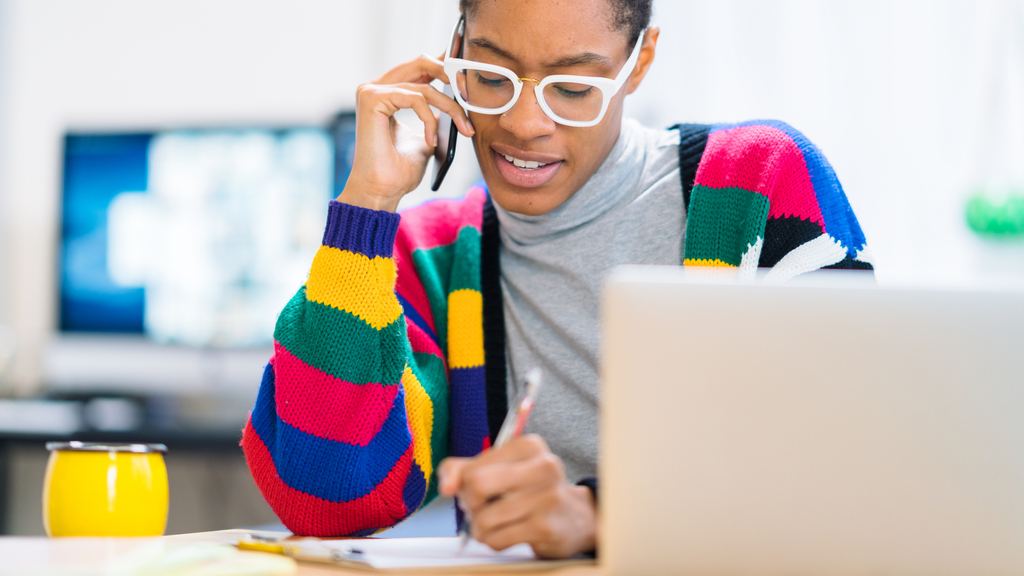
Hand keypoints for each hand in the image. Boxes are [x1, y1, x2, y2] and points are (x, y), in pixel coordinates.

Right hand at [339, 54, 474, 212]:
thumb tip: (455, 108)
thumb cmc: (399, 172)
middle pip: (421, 62)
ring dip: (451, 108)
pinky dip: (430, 119)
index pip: (420, 68)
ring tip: (465, 129)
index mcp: (386, 93)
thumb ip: (434, 121)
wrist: (381, 191)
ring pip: (424, 86)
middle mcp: (375, 87)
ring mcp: (371, 91)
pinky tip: (431, 141)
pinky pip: (415, 98)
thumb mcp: (425, 140)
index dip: (446, 65)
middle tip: (470, 91)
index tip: (470, 74)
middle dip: (451, 74)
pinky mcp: (372, 98)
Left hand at [437, 435, 596, 558]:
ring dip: (480, 528)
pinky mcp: (546, 527)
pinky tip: (505, 535)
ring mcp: (547, 498)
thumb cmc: (528, 490)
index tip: (476, 490)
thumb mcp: (497, 469)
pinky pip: (498, 539)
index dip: (464, 485)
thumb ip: (461, 470)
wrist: (574, 518)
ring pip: (485, 518)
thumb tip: (446, 487)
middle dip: (470, 504)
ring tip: (492, 524)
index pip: (472, 468)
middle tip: (479, 508)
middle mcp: (543, 466)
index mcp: (528, 445)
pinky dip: (493, 541)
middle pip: (477, 486)